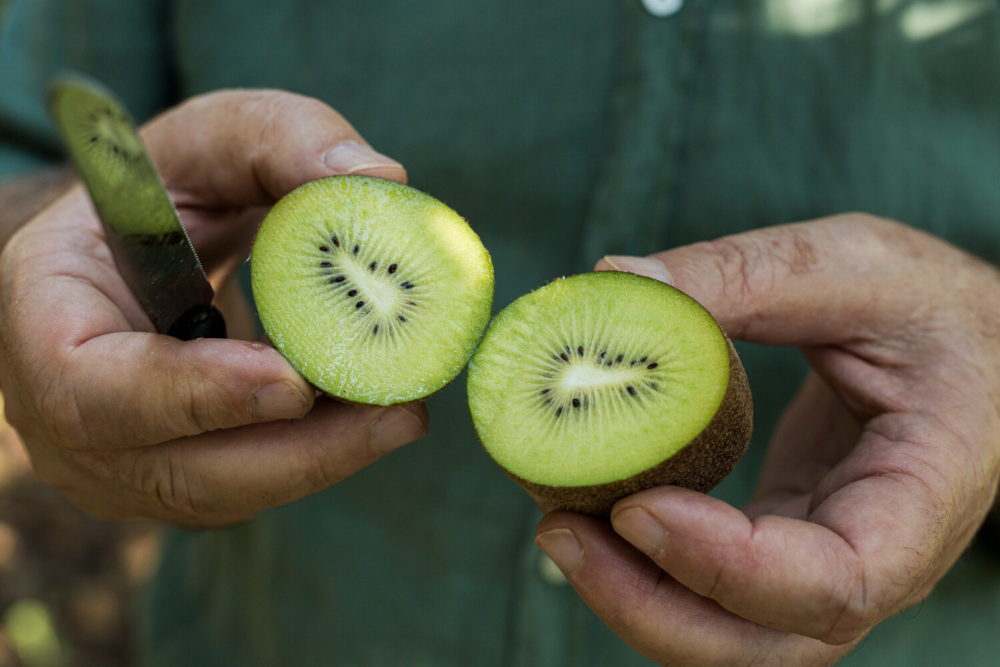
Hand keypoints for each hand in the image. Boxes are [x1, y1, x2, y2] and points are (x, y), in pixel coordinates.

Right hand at [0, 90, 427, 526]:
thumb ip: (282, 138)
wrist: (143, 252)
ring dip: (321, 461)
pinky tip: (376, 417)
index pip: (89, 386)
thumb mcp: (212, 139)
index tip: (291, 381)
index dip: (190, 393)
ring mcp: (117, 461)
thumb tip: (382, 181)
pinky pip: (247, 486)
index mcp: (43, 317)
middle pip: (173, 470)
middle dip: (294, 453)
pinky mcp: (174, 479)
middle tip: (399, 415)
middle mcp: (63, 414)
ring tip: (406, 413)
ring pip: (222, 493)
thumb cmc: (168, 191)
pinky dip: (316, 458)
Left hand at [535, 214, 999, 664]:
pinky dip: (645, 565)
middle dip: (650, 603)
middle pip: (763, 640)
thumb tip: (615, 278)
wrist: (973, 347)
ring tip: (558, 523)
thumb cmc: (930, 306)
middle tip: (559, 529)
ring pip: (728, 632)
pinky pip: (711, 587)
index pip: (837, 581)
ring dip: (634, 595)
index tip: (636, 504)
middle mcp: (877, 556)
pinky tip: (591, 506)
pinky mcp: (781, 544)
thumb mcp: (854, 265)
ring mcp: (824, 561)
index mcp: (924, 495)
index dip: (728, 565)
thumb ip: (743, 272)